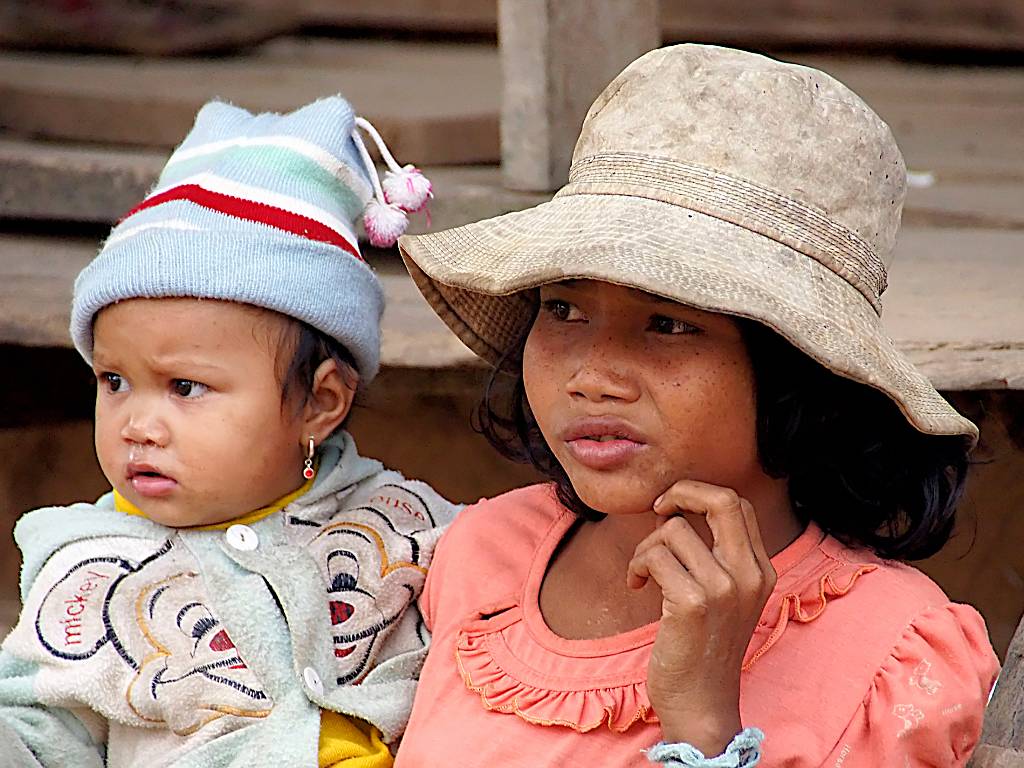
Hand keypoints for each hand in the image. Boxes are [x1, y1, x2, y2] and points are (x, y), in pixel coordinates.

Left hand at [626, 480, 776, 754]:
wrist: (701, 703)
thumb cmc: (702, 647)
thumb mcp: (722, 596)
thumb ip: (712, 555)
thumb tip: (674, 509)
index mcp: (761, 570)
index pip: (737, 504)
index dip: (699, 494)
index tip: (673, 509)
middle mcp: (749, 575)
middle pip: (721, 499)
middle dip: (680, 492)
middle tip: (658, 509)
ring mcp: (724, 588)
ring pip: (673, 529)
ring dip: (646, 547)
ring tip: (644, 573)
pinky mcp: (693, 603)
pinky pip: (654, 556)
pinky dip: (637, 566)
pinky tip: (637, 586)